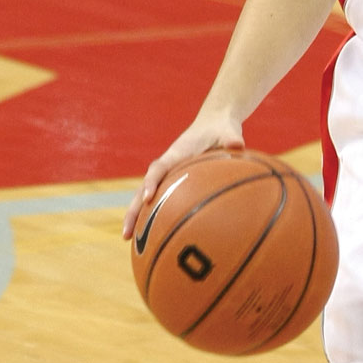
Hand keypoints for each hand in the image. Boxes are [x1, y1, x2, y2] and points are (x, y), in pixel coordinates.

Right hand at [121, 113, 244, 239]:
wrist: (214, 123)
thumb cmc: (220, 128)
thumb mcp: (227, 131)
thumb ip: (231, 138)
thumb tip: (237, 145)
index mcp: (176, 153)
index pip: (158, 169)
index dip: (151, 182)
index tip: (147, 198)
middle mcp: (166, 166)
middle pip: (142, 189)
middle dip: (133, 210)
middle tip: (125, 233)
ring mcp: (167, 176)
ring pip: (145, 197)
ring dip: (136, 217)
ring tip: (127, 240)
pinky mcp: (173, 182)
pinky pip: (160, 200)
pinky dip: (154, 216)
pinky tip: (155, 237)